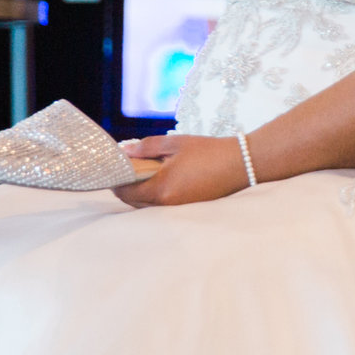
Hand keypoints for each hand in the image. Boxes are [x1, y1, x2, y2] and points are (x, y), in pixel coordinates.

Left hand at [112, 132, 248, 207]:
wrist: (240, 164)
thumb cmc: (208, 151)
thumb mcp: (175, 143)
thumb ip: (147, 147)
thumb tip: (124, 151)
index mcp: (161, 188)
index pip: (126, 192)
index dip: (116, 181)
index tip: (114, 168)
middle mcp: (167, 205)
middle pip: (134, 202)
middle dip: (127, 187)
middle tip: (127, 169)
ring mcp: (177, 210)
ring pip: (147, 206)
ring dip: (140, 193)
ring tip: (143, 173)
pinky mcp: (187, 210)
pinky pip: (161, 207)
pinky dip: (155, 196)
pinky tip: (161, 180)